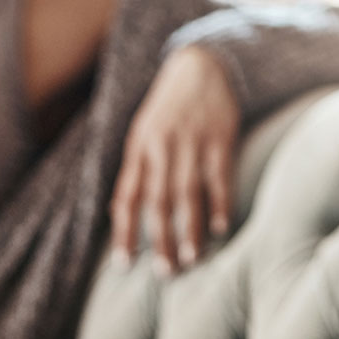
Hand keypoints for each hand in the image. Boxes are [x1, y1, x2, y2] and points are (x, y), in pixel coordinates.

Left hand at [110, 45, 239, 274]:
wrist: (200, 65)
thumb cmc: (168, 108)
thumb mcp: (142, 133)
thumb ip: (134, 171)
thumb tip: (118, 212)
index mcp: (139, 149)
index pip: (126, 197)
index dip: (123, 232)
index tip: (123, 264)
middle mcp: (162, 148)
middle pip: (158, 201)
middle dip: (159, 239)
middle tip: (164, 273)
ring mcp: (191, 144)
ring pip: (188, 194)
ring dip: (190, 230)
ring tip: (190, 260)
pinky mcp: (220, 139)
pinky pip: (219, 178)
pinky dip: (219, 205)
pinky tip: (220, 229)